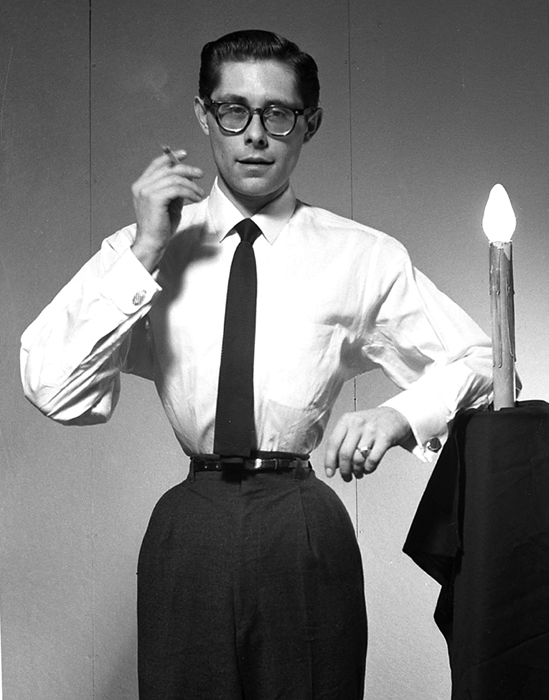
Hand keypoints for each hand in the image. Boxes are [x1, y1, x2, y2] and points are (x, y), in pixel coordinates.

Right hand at [131, 150, 204, 270]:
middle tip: (200, 174)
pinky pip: (176, 189)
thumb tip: (187, 178)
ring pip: (174, 179)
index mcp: (142, 185)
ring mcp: (146, 192)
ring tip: (199, 193)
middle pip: (168, 169)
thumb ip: (174, 189)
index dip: (171, 157)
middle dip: (187, 170)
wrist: (153, 242)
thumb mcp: (170, 203)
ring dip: (191, 185)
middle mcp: (141, 186)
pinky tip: (196, 198)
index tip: (184, 155)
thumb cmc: (161, 226)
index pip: (157, 164)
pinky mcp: (154, 199)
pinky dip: (189, 192)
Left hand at [324, 407, 411, 480]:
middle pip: (345, 454)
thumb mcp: (353, 427)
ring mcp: (372, 430)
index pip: (333, 443)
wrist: (395, 417)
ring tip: (359, 473)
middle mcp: (357, 423)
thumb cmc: (371, 425)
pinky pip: (372, 460)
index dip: (329, 461)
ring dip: (357, 471)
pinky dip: (369, 469)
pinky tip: (368, 468)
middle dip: (344, 470)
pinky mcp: (385, 437)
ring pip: (358, 459)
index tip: (329, 473)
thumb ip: (342, 442)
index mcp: (346, 420)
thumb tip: (333, 465)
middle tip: (346, 477)